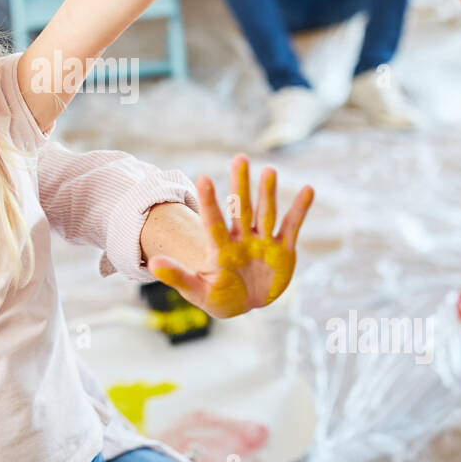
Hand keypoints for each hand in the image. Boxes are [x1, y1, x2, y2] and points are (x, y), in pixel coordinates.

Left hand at [149, 155, 313, 317]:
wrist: (244, 303)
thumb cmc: (217, 296)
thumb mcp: (196, 290)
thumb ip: (177, 277)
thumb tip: (152, 263)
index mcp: (220, 248)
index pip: (213, 222)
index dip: (209, 202)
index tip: (203, 178)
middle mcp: (241, 239)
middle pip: (241, 209)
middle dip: (241, 185)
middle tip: (239, 158)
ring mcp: (263, 242)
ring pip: (266, 213)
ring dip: (268, 193)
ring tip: (269, 170)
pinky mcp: (283, 250)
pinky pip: (292, 226)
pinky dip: (300, 210)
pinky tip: (308, 190)